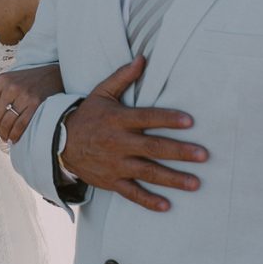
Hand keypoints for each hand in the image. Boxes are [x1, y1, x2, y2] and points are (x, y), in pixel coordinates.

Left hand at [0, 64, 63, 142]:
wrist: (54, 75)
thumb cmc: (27, 81)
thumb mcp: (6, 83)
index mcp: (1, 80)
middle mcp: (11, 86)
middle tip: (0, 131)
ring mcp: (24, 95)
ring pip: (7, 123)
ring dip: (5, 134)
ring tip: (6, 136)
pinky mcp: (36, 104)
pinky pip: (20, 126)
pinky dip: (15, 135)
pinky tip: (15, 138)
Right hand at [63, 56, 207, 211]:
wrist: (59, 142)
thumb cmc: (87, 116)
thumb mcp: (101, 93)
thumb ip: (123, 77)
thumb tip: (143, 58)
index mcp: (118, 120)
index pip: (147, 118)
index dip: (168, 119)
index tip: (190, 121)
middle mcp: (118, 143)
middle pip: (153, 148)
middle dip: (179, 152)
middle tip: (203, 155)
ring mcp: (115, 164)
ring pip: (148, 172)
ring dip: (172, 179)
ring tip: (195, 183)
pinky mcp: (112, 181)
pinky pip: (132, 193)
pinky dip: (148, 200)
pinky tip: (166, 205)